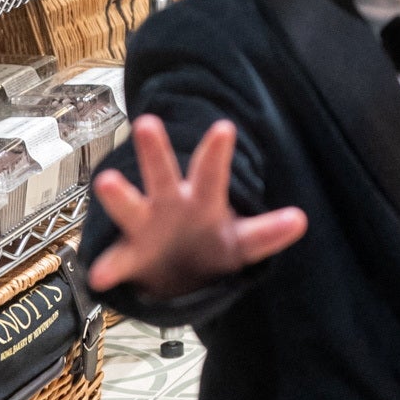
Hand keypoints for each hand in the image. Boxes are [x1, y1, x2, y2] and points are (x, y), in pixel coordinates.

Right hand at [87, 114, 306, 300]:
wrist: (181, 274)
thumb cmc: (213, 243)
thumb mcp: (243, 241)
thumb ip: (267, 233)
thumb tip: (300, 220)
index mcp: (202, 198)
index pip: (212, 173)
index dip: (217, 153)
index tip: (224, 127)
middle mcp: (171, 205)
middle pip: (163, 175)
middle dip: (155, 152)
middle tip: (147, 123)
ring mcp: (146, 228)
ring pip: (131, 207)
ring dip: (119, 196)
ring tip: (107, 181)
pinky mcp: (130, 257)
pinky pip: (117, 261)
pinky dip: (108, 268)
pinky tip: (99, 276)